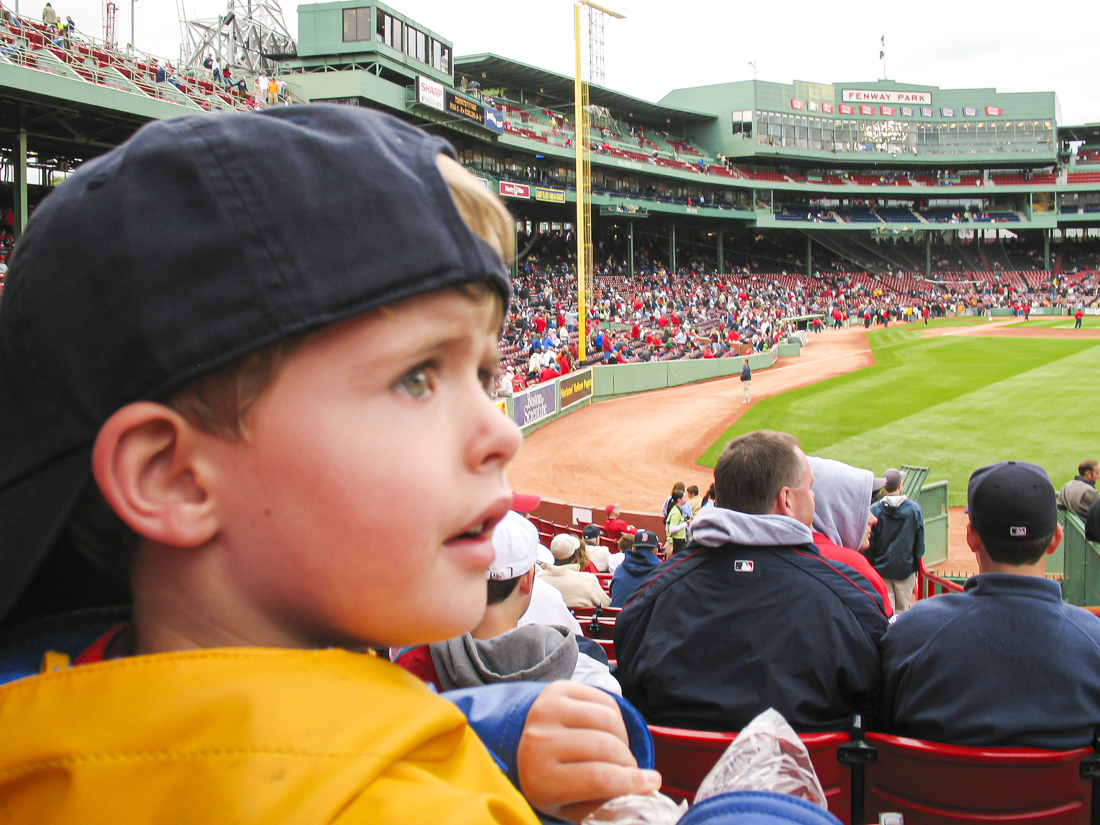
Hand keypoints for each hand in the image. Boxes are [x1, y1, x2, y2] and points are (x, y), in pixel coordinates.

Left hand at [517, 681, 660, 821]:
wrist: (522, 746)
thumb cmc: (553, 783)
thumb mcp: (573, 807)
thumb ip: (607, 803)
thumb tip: (648, 787)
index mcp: (541, 779)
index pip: (599, 778)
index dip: (632, 781)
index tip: (652, 783)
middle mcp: (539, 742)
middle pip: (606, 747)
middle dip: (628, 761)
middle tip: (629, 769)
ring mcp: (546, 710)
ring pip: (609, 720)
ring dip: (623, 738)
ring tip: (616, 750)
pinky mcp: (557, 690)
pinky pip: (604, 700)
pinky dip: (616, 718)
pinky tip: (607, 731)